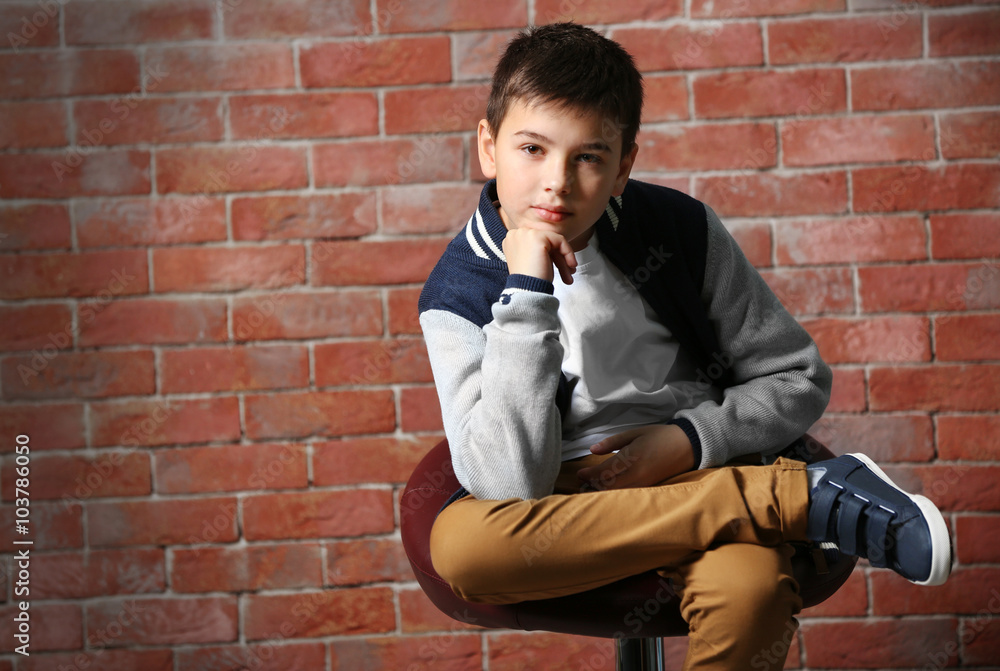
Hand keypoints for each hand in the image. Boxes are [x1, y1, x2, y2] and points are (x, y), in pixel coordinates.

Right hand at [502, 227, 576, 284]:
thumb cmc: (529, 281)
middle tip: (568, 273)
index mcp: (512, 240)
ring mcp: (526, 233)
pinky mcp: (537, 237)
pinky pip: (560, 240)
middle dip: (559, 258)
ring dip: (564, 259)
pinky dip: (568, 253)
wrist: (526, 291)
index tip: (560, 269)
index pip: (537, 242)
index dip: (550, 255)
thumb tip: (558, 247)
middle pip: (545, 242)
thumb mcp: (532, 261)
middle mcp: (516, 233)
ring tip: (569, 275)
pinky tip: (570, 265)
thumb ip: (539, 250)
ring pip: (554, 241)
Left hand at [576, 424, 694, 490]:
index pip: (604, 470)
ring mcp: (644, 482)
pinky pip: (628, 493)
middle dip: (593, 485)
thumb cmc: (660, 436)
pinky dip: (616, 493)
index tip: (580, 474)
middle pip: (608, 485)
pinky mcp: (649, 487)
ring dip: (603, 491)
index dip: (590, 474)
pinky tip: (609, 491)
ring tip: (591, 489)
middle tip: (582, 484)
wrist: (688, 445)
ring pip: (617, 492)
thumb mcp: (635, 433)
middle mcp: (636, 472)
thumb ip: (613, 442)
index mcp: (631, 456)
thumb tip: (592, 449)